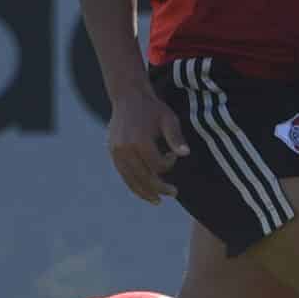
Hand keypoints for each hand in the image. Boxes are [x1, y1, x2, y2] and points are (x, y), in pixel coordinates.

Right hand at [106, 88, 189, 203]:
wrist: (128, 96)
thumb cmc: (152, 108)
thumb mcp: (168, 119)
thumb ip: (175, 138)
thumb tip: (185, 153)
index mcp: (140, 140)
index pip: (157, 165)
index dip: (168, 164)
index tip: (173, 155)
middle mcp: (125, 148)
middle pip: (144, 176)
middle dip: (159, 187)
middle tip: (173, 193)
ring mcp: (117, 152)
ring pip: (131, 179)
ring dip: (145, 192)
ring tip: (156, 200)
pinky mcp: (112, 153)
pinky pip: (123, 174)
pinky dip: (133, 184)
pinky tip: (143, 190)